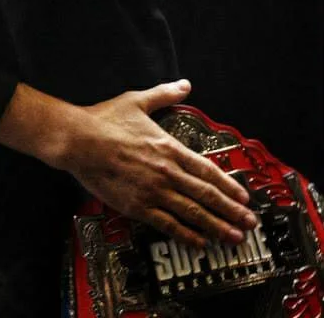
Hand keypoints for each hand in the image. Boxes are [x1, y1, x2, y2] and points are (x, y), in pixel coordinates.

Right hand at [64, 79, 255, 247]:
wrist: (78, 140)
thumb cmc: (104, 120)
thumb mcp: (137, 100)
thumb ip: (164, 95)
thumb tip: (184, 85)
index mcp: (168, 147)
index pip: (207, 170)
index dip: (228, 186)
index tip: (244, 197)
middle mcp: (166, 171)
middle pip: (206, 195)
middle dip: (231, 211)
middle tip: (249, 224)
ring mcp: (152, 191)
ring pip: (191, 213)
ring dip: (216, 226)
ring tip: (233, 237)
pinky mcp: (136, 206)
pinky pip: (167, 224)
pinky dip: (185, 234)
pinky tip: (199, 242)